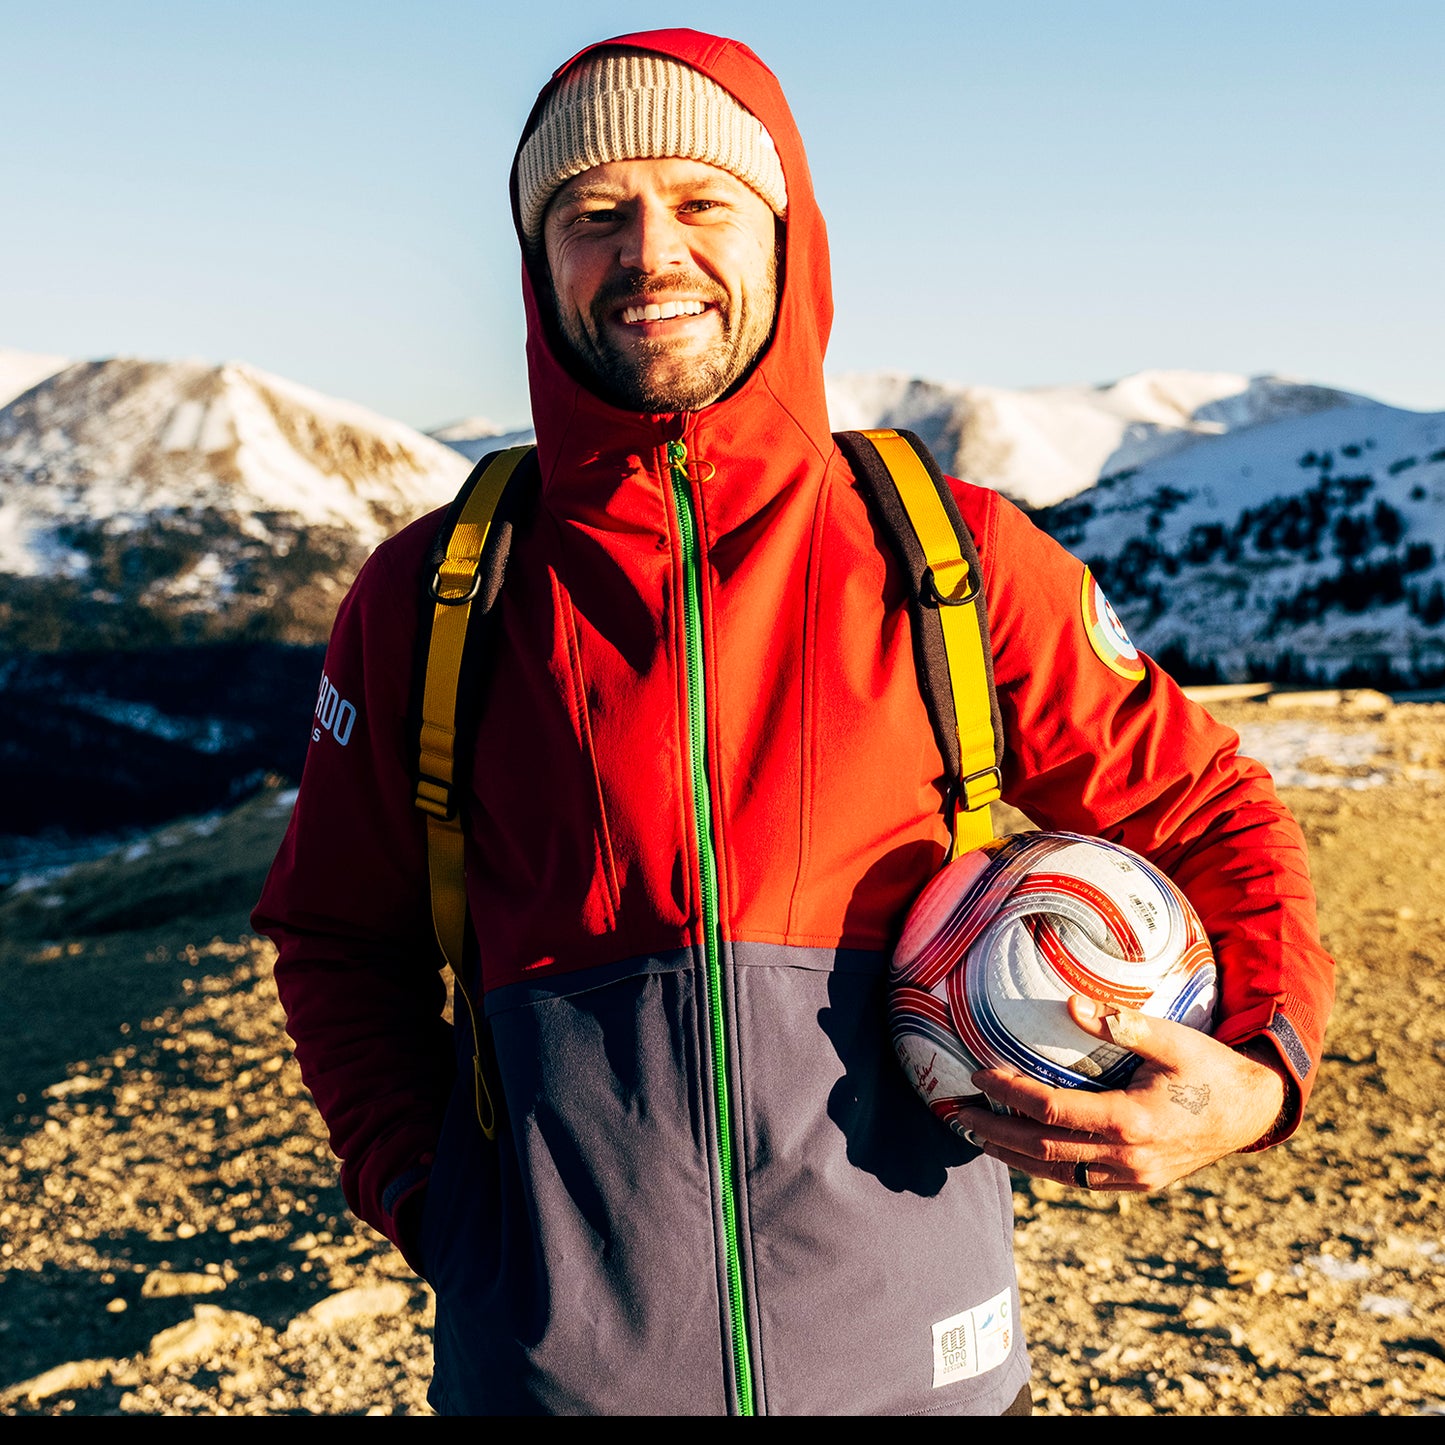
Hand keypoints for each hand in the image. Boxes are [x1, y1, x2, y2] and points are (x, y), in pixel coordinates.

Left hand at [960, 996, 1287, 1192]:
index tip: (978, 1073)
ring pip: (1057, 1174)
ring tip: (974, 1135)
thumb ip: (1123, 1024)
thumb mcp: (1172, 1038)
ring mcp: (1132, 1179)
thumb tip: (1072, 1002)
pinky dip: (1044, 1168)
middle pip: (1042, 1150)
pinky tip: (1021, 1151)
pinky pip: (1079, 1182)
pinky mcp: (1137, 1185)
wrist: (1252, 1112)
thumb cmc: (1209, 1067)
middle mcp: (1127, 1159)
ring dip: (1012, 1156)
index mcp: (1131, 1121)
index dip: (1010, 1093)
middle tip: (956, 1114)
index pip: (1052, 1110)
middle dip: (994, 1133)